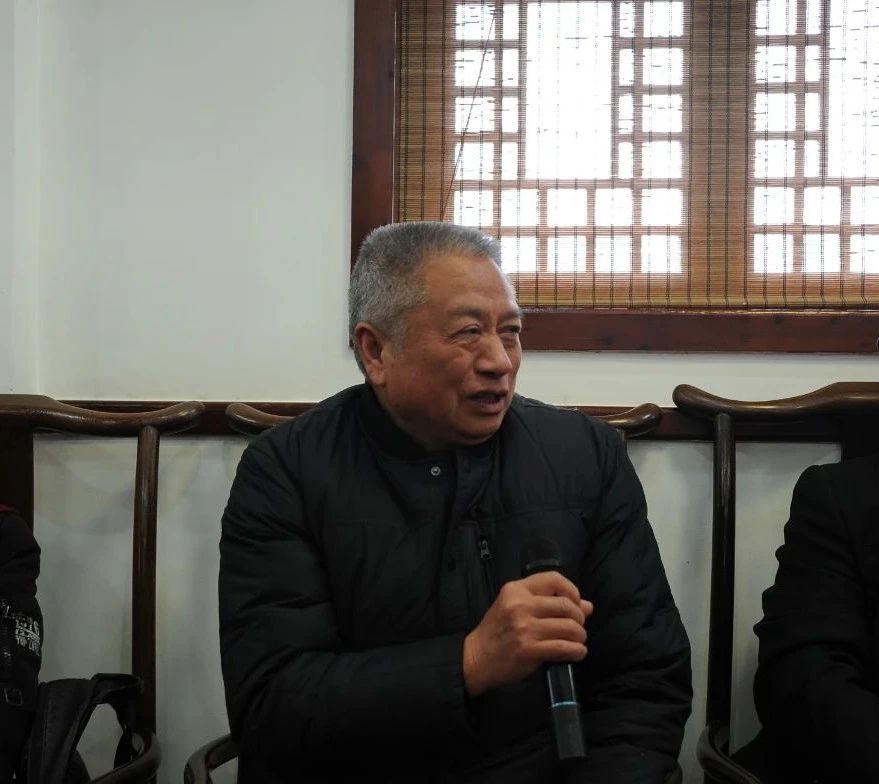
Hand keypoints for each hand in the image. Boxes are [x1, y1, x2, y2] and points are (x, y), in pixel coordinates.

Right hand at [462, 571, 592, 695]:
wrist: (476, 658)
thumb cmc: (497, 631)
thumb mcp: (515, 608)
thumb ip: (547, 603)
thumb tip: (587, 606)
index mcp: (516, 590)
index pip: (554, 579)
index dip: (572, 590)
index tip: (575, 603)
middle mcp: (520, 605)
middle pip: (566, 605)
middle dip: (579, 618)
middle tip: (577, 627)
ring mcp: (524, 627)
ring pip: (569, 627)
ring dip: (580, 636)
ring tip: (577, 641)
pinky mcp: (529, 649)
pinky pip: (564, 647)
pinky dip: (577, 651)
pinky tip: (576, 652)